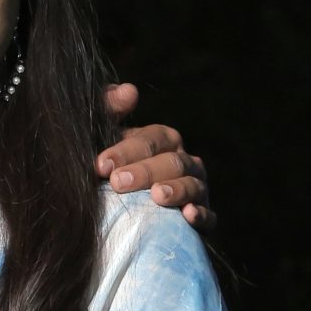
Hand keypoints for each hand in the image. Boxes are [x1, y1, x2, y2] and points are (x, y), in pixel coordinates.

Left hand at [98, 83, 214, 229]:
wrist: (119, 216)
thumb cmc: (111, 171)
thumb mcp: (103, 140)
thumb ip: (110, 111)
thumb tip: (128, 90)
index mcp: (164, 141)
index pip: (152, 140)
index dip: (127, 150)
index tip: (101, 165)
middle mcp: (185, 162)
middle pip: (172, 162)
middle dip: (144, 172)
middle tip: (117, 182)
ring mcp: (197, 190)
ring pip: (193, 186)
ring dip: (177, 190)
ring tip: (157, 196)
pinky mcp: (203, 220)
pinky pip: (209, 217)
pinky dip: (202, 215)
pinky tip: (188, 215)